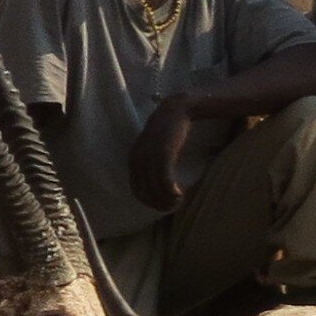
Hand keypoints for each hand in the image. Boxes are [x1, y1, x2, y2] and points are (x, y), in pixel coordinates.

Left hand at [128, 95, 197, 211]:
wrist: (177, 109)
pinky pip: (164, 181)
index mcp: (135, 160)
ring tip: (179, 200)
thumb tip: (163, 186)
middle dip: (159, 204)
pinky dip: (171, 192)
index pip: (136, 190)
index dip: (149, 202)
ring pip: (154, 189)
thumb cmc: (170, 131)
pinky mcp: (163, 154)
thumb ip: (155, 166)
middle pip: (144, 193)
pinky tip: (180, 193)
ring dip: (167, 200)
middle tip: (174, 206)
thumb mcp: (157, 150)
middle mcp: (138, 159)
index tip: (164, 205)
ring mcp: (149, 157)